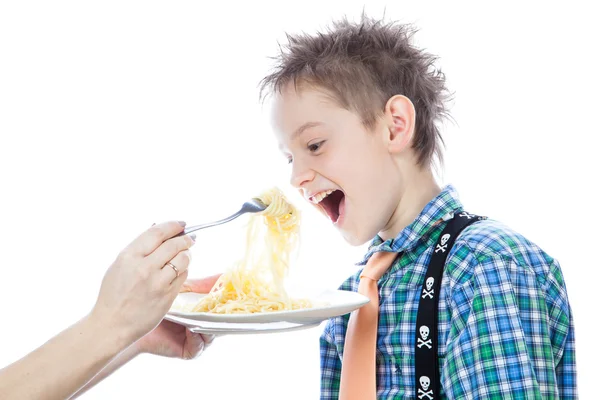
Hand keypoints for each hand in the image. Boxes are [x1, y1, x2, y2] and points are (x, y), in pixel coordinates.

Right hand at [90, 221, 195, 346]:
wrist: (111, 325)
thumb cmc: (113, 295)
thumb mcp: (119, 265)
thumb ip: (139, 249)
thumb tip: (160, 231)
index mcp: (129, 256)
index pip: (157, 233)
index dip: (173, 225)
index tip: (181, 224)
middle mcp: (144, 267)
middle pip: (174, 244)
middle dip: (185, 239)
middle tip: (189, 239)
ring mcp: (157, 282)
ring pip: (182, 259)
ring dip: (187, 255)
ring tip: (184, 256)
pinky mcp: (167, 296)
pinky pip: (183, 277)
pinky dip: (184, 271)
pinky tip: (178, 272)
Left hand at [135, 276, 220, 358]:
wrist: (134, 322)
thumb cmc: (157, 305)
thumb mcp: (182, 292)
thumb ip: (200, 285)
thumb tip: (221, 274)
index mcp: (205, 313)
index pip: (222, 308)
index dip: (228, 301)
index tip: (234, 291)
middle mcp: (204, 327)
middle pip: (221, 322)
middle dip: (224, 314)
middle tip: (225, 305)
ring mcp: (197, 339)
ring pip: (213, 334)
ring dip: (211, 326)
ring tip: (207, 317)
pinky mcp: (189, 351)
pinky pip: (199, 345)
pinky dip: (197, 338)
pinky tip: (191, 328)